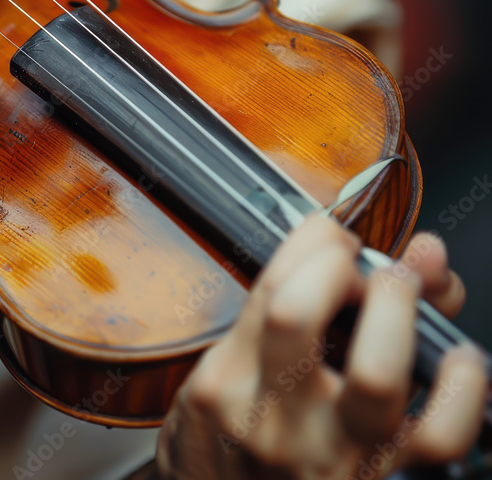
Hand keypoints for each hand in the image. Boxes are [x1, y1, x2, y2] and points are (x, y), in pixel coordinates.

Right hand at [157, 216, 486, 478]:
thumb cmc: (229, 446)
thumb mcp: (237, 371)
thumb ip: (307, 307)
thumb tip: (410, 254)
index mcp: (229, 382)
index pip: (270, 289)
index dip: (314, 242)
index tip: (330, 236)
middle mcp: (273, 419)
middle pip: (299, 315)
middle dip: (339, 264)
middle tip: (359, 264)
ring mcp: (328, 454)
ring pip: (375, 375)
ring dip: (398, 310)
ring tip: (405, 290)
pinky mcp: (376, 479)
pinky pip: (438, 436)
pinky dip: (462, 388)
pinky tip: (457, 359)